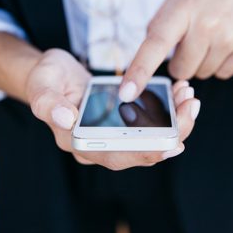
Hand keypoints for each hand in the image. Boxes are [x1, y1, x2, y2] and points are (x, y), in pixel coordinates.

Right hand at [25, 49, 200, 169]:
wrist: (52, 75)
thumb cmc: (46, 79)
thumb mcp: (41, 84)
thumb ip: (47, 102)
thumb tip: (65, 118)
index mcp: (78, 143)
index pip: (115, 157)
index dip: (144, 153)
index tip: (171, 144)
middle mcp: (99, 145)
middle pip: (141, 150)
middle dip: (171, 133)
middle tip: (190, 108)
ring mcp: (113, 134)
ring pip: (150, 138)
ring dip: (175, 122)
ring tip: (190, 99)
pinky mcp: (123, 122)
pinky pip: (151, 123)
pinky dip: (169, 111)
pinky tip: (180, 94)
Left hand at [118, 0, 232, 101]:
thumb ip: (162, 25)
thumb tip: (147, 62)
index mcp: (181, 8)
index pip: (155, 44)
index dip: (138, 71)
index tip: (126, 94)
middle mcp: (205, 24)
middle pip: (180, 70)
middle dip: (181, 60)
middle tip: (192, 36)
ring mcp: (229, 37)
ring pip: (201, 74)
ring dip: (202, 60)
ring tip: (213, 32)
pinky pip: (222, 74)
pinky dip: (220, 62)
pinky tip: (227, 39)